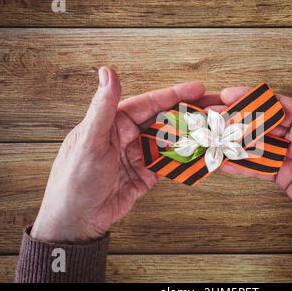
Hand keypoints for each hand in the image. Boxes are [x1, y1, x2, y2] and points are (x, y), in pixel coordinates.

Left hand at [31, 67, 211, 242]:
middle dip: (190, 114)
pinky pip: (170, 164)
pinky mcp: (146, 176)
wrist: (76, 220)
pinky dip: (186, 160)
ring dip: (192, 137)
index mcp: (114, 122)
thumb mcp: (90, 140)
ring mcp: (139, 156)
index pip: (149, 104)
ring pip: (171, 142)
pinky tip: (203, 155)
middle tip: (216, 109)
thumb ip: (103, 107)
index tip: (197, 89)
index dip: (174, 95)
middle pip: (165, 120)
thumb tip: (107, 71)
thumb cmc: (75, 178)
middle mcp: (129, 136)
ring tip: (216, 131)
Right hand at [218, 78, 291, 256]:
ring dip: (236, 142)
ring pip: (259, 145)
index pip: (280, 106)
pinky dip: (243, 165)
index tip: (232, 94)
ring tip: (212, 137)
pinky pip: (260, 167)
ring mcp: (291, 156)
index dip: (254, 99)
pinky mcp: (285, 175)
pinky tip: (226, 162)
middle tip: (214, 116)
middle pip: (265, 124)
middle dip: (239, 120)